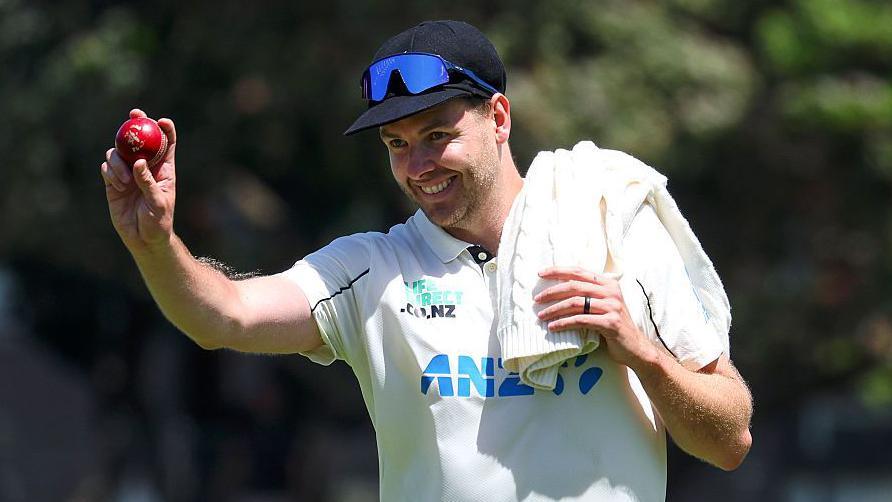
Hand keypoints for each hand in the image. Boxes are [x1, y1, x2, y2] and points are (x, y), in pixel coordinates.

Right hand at [100, 109, 177, 254]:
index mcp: (163, 169)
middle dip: (136, 124)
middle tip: (134, 115)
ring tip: (125, 181)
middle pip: (139, 139)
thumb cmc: (158, 221)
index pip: (166, 144)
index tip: (161, 121)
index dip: (165, 129)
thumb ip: (148, 182)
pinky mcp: (113, 183)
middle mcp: (145, 167)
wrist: (143, 239)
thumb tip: (139, 162)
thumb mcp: (158, 202)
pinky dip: (110, 172)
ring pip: (118, 153)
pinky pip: (107, 168)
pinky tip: (117, 185)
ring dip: (118, 162)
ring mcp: (127, 173)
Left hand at [534, 266, 657, 369]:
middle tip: (537, 300)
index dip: (558, 271)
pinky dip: (564, 323)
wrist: (635, 348)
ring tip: (541, 316)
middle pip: (574, 286)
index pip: (579, 271)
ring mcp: (612, 307)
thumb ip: (589, 294)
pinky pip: (581, 320)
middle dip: (552, 292)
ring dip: (554, 309)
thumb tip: (559, 288)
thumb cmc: (613, 326)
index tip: (540, 274)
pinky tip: (553, 327)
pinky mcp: (610, 323)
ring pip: (575, 303)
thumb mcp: (604, 305)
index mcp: (608, 283)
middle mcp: (611, 292)